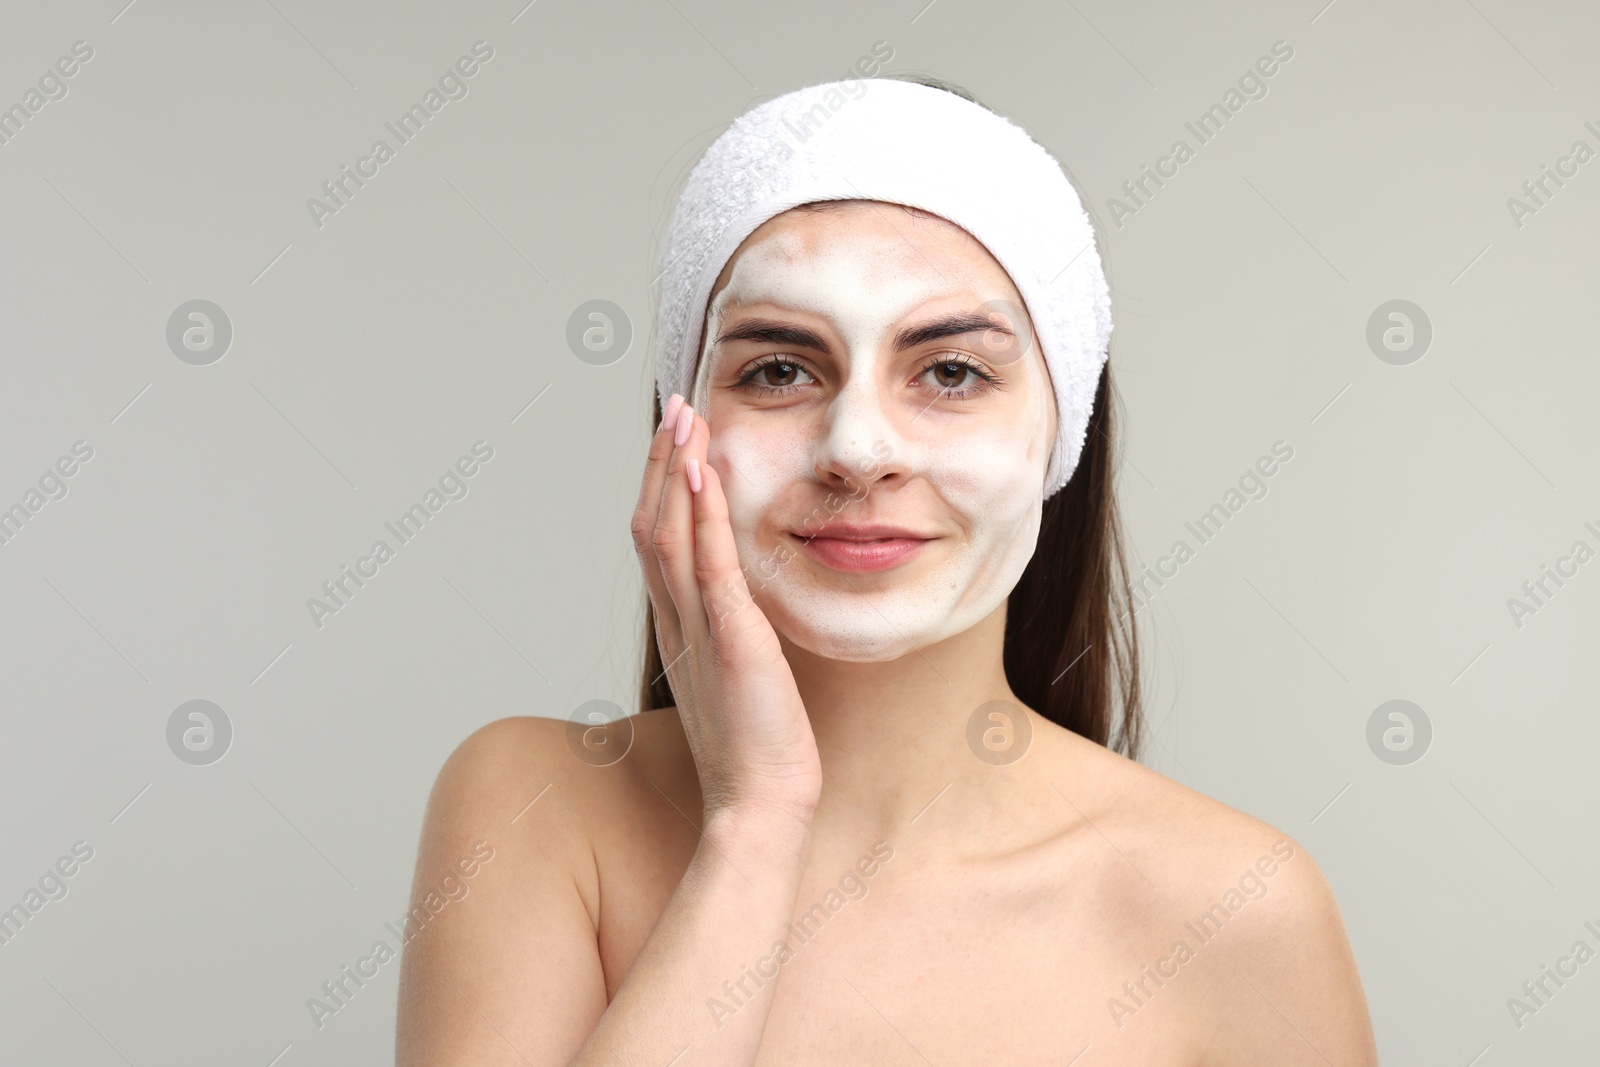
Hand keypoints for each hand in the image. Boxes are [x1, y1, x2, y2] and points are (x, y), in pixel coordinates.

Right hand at [631, 395, 821, 825]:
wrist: (759, 807)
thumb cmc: (756, 752)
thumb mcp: (739, 680)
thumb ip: (731, 639)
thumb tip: (741, 612)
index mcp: (678, 631)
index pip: (659, 543)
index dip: (663, 488)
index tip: (678, 442)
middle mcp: (677, 623)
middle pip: (654, 524)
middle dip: (663, 462)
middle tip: (676, 408)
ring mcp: (697, 629)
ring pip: (671, 533)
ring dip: (676, 470)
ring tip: (685, 418)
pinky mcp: (729, 638)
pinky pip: (708, 564)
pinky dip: (702, 514)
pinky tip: (703, 470)